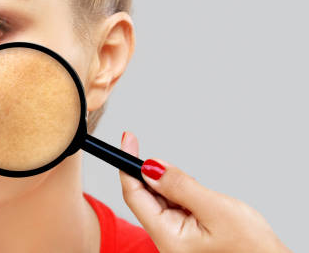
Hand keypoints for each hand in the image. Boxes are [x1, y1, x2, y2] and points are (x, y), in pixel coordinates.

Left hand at [119, 131, 291, 252]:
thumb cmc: (252, 246)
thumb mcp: (216, 208)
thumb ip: (180, 185)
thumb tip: (150, 166)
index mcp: (168, 238)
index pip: (134, 195)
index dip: (128, 165)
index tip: (128, 139)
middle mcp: (166, 240)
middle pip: (145, 197)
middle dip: (152, 174)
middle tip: (167, 162)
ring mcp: (174, 238)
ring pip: (160, 199)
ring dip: (170, 185)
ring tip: (200, 194)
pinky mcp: (184, 234)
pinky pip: (173, 206)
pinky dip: (180, 194)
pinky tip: (197, 197)